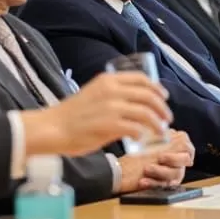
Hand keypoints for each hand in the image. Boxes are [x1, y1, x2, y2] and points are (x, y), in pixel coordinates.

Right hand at [22, 72, 170, 157]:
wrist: (52, 128)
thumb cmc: (70, 115)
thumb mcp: (93, 95)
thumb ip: (112, 98)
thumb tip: (132, 109)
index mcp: (108, 80)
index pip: (141, 79)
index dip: (156, 89)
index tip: (163, 97)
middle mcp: (112, 90)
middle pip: (148, 96)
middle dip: (162, 108)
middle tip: (166, 118)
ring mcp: (112, 107)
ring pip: (146, 113)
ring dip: (157, 123)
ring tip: (161, 131)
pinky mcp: (110, 125)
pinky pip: (136, 128)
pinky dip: (143, 134)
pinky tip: (142, 139)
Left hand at [117, 130, 194, 190]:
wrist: (123, 169)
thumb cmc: (137, 152)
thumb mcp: (148, 139)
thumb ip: (158, 132)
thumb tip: (162, 125)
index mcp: (177, 147)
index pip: (188, 148)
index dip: (182, 148)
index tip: (169, 145)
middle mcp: (177, 161)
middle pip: (186, 160)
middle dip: (173, 159)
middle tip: (160, 157)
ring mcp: (172, 173)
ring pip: (175, 174)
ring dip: (160, 170)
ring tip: (146, 168)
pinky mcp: (163, 184)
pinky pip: (163, 185)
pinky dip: (153, 183)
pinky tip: (143, 181)